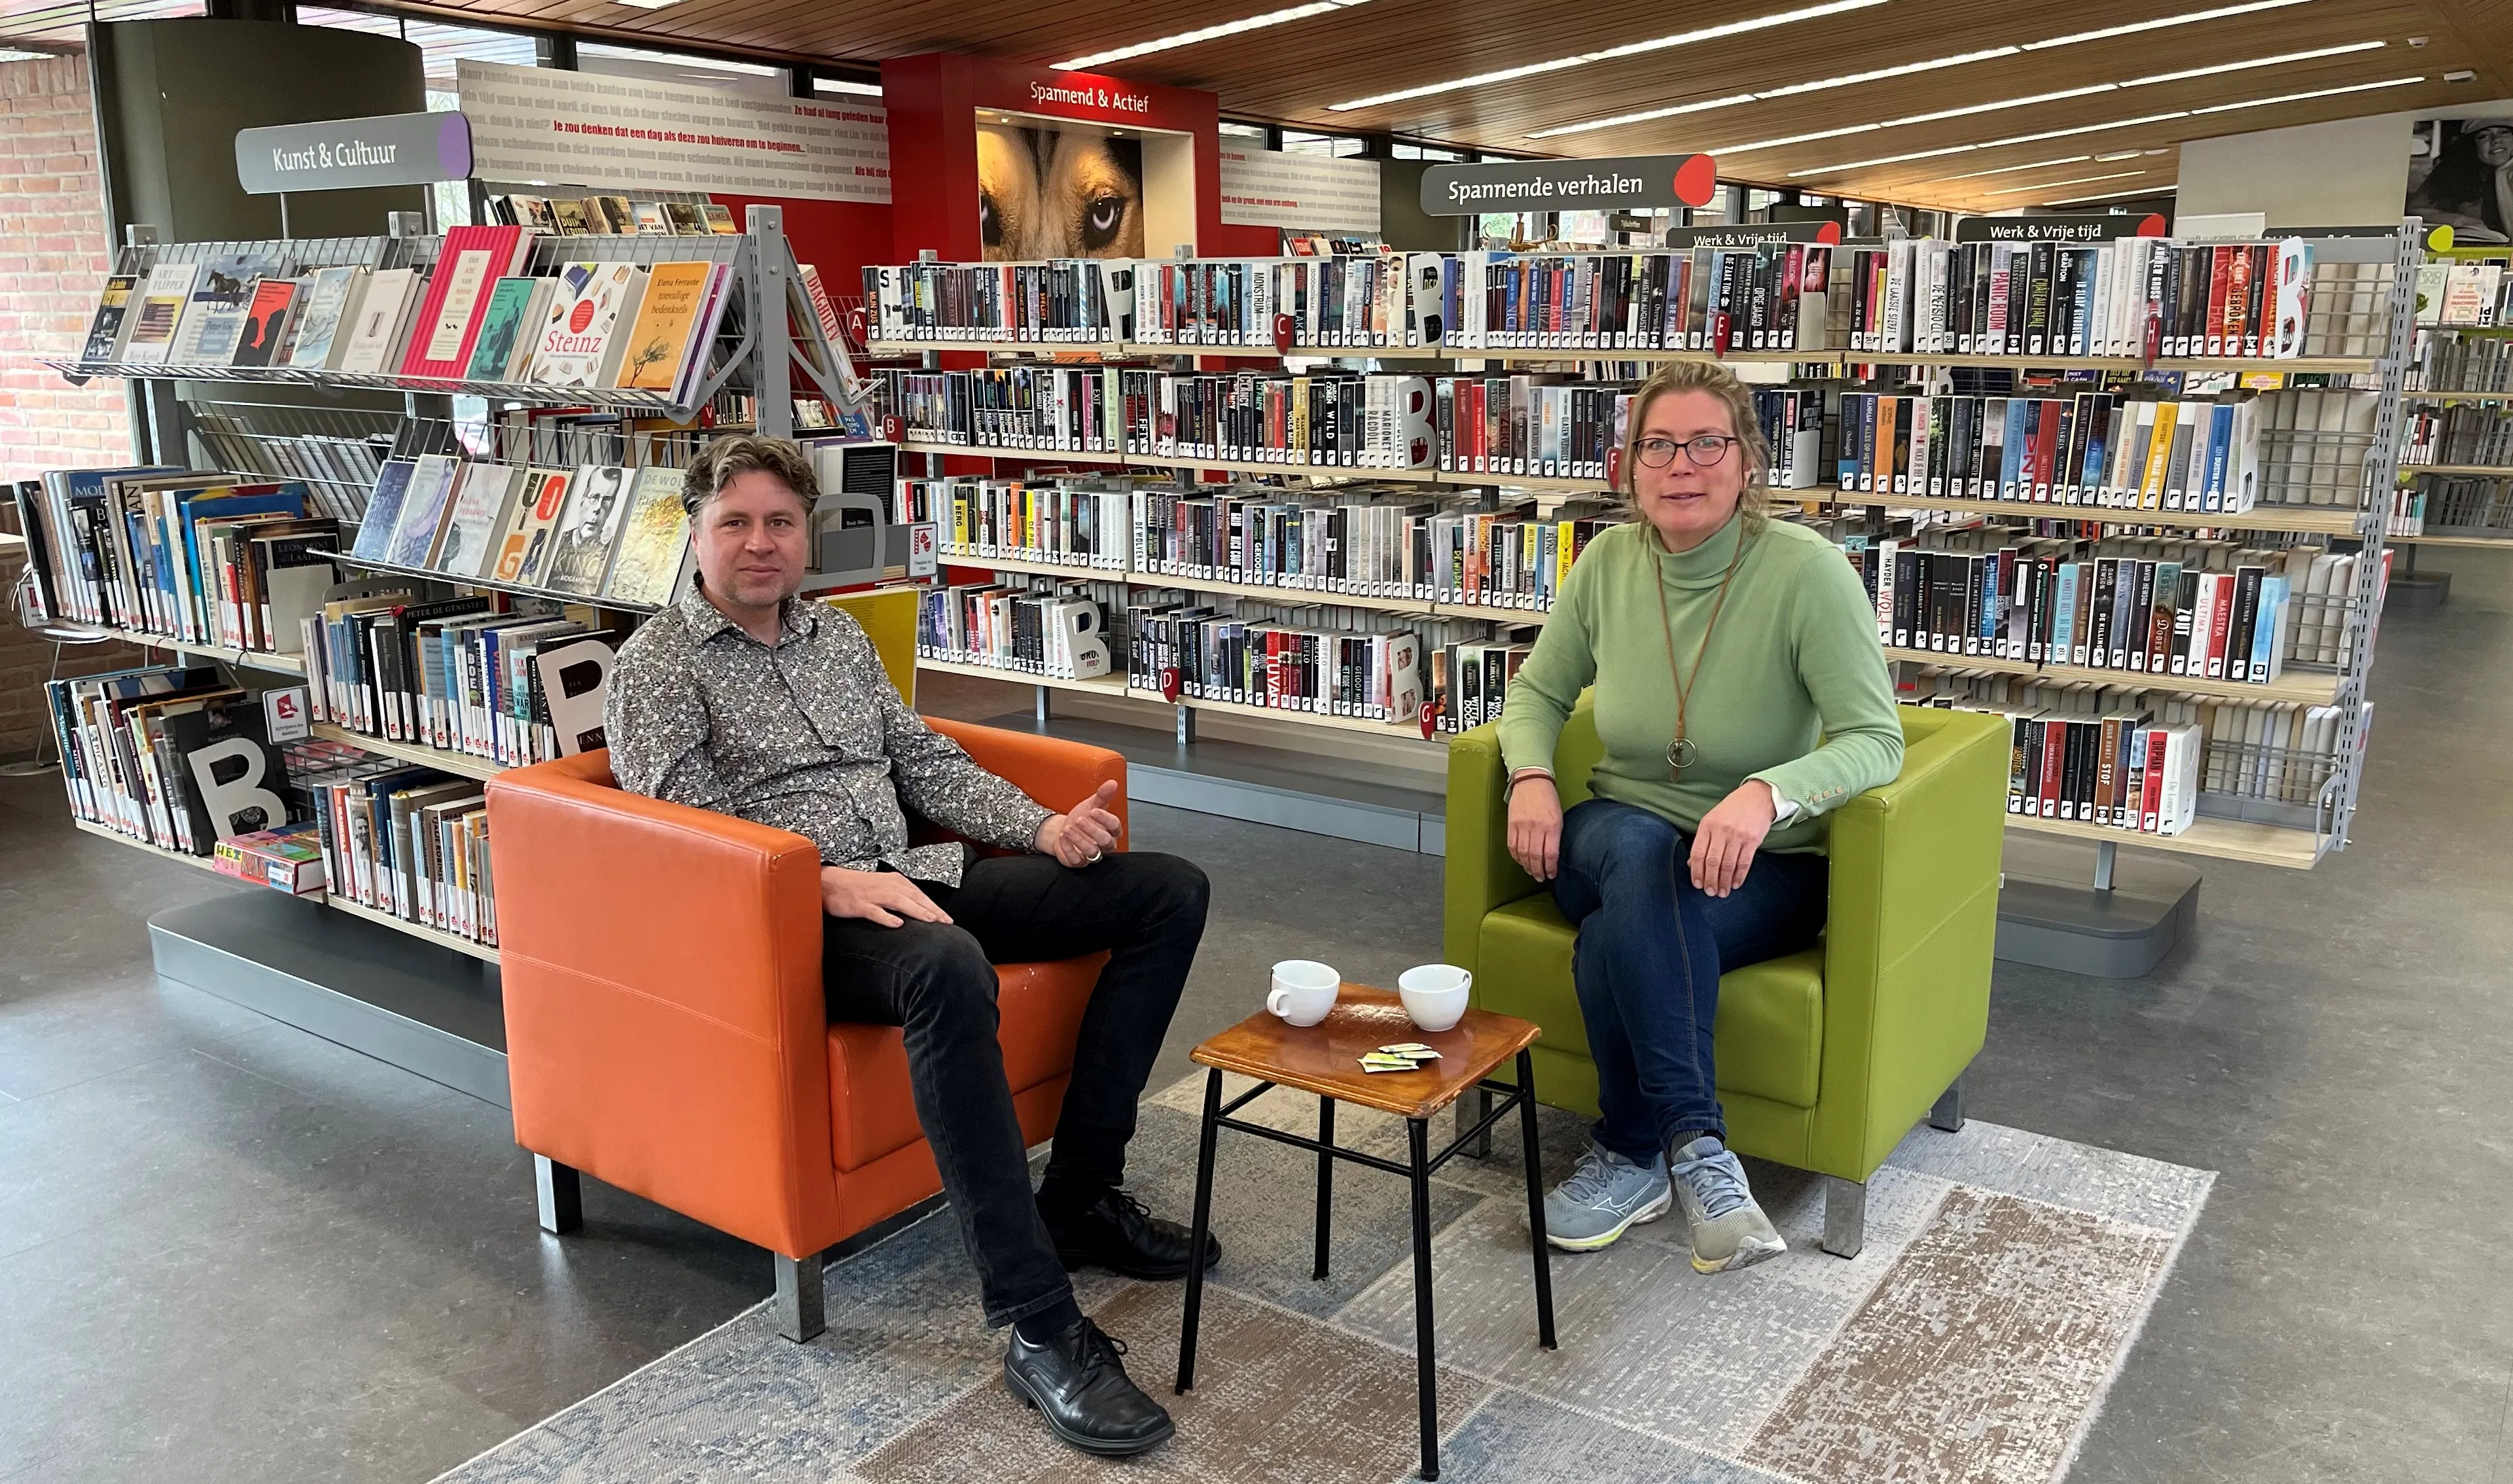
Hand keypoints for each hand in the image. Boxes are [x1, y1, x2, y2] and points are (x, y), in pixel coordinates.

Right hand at [821, 865, 951, 927]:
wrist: (829, 882)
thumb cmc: (858, 887)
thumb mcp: (883, 888)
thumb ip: (900, 896)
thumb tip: (919, 910)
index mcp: (894, 881)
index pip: (919, 894)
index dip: (934, 906)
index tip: (948, 919)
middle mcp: (887, 885)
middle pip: (914, 897)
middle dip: (931, 909)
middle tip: (946, 922)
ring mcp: (873, 894)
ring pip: (899, 901)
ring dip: (916, 910)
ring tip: (930, 920)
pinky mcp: (859, 904)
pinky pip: (875, 911)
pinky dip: (886, 917)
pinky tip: (897, 924)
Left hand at [1036, 780, 1122, 867]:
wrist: (1065, 830)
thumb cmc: (1082, 819)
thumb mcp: (1092, 804)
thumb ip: (1103, 795)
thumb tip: (1112, 783)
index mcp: (1111, 830)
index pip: (1115, 826)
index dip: (1105, 819)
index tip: (1094, 811)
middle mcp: (1105, 845)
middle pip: (1105, 841)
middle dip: (1092, 830)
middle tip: (1080, 819)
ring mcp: (1092, 855)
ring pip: (1092, 852)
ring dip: (1079, 839)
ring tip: (1068, 828)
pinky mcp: (1079, 862)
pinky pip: (1077, 860)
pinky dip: (1069, 848)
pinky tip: (1063, 837)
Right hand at [1506, 772, 1562, 881]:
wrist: (1531, 780)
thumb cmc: (1548, 798)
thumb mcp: (1559, 816)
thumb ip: (1555, 835)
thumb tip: (1552, 855)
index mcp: (1552, 825)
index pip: (1550, 854)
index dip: (1550, 868)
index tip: (1551, 874)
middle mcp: (1536, 827)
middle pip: (1535, 857)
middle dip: (1538, 871)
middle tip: (1540, 877)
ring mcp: (1522, 826)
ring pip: (1522, 854)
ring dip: (1527, 866)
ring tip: (1531, 872)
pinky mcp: (1511, 824)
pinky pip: (1512, 845)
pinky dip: (1516, 857)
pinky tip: (1520, 861)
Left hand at [1689, 782, 1779, 898]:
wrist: (1757, 797)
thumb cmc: (1731, 810)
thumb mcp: (1712, 819)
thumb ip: (1703, 841)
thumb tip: (1692, 864)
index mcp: (1707, 825)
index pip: (1698, 853)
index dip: (1696, 871)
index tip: (1697, 884)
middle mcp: (1721, 830)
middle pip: (1712, 861)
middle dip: (1710, 880)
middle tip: (1710, 893)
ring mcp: (1738, 835)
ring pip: (1728, 865)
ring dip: (1724, 882)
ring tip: (1722, 893)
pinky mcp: (1753, 840)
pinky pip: (1744, 863)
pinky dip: (1739, 876)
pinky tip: (1735, 884)